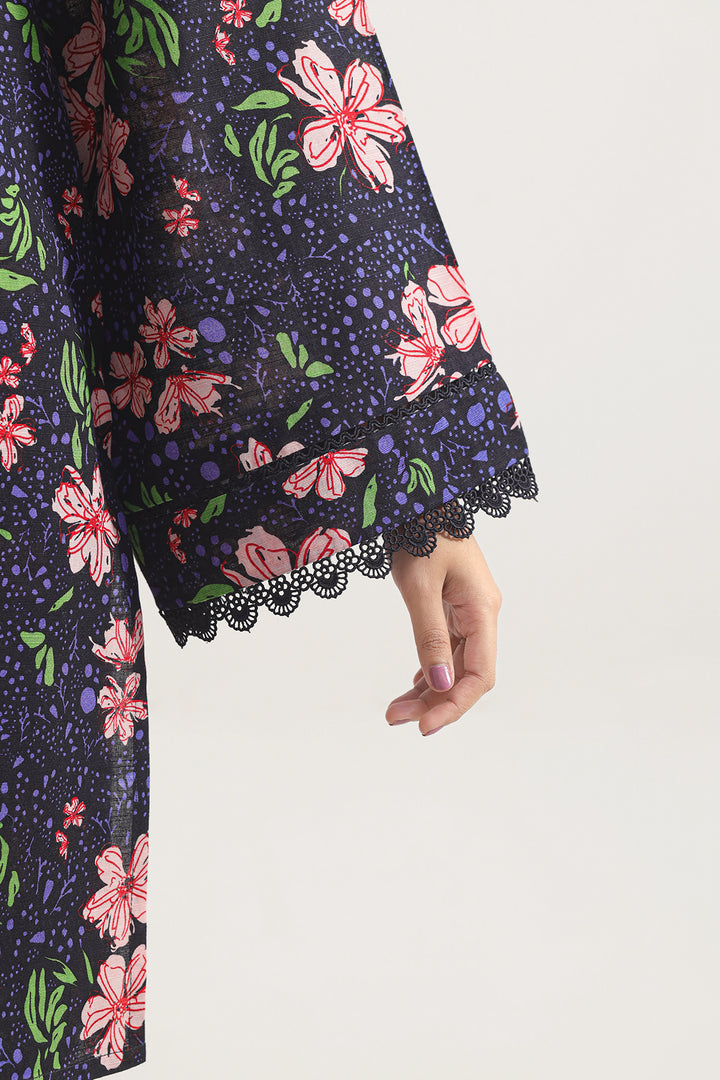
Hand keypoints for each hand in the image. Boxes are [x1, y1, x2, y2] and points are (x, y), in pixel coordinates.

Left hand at [385, 530, 501, 736]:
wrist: (417, 497)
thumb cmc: (421, 530)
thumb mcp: (419, 585)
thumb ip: (429, 636)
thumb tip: (440, 684)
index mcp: (482, 610)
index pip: (480, 675)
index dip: (456, 706)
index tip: (424, 726)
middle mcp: (480, 614)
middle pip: (466, 674)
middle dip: (434, 703)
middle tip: (395, 719)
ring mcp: (467, 610)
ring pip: (453, 664)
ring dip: (427, 690)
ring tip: (394, 711)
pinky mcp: (451, 605)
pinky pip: (445, 647)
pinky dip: (428, 669)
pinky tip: (413, 687)